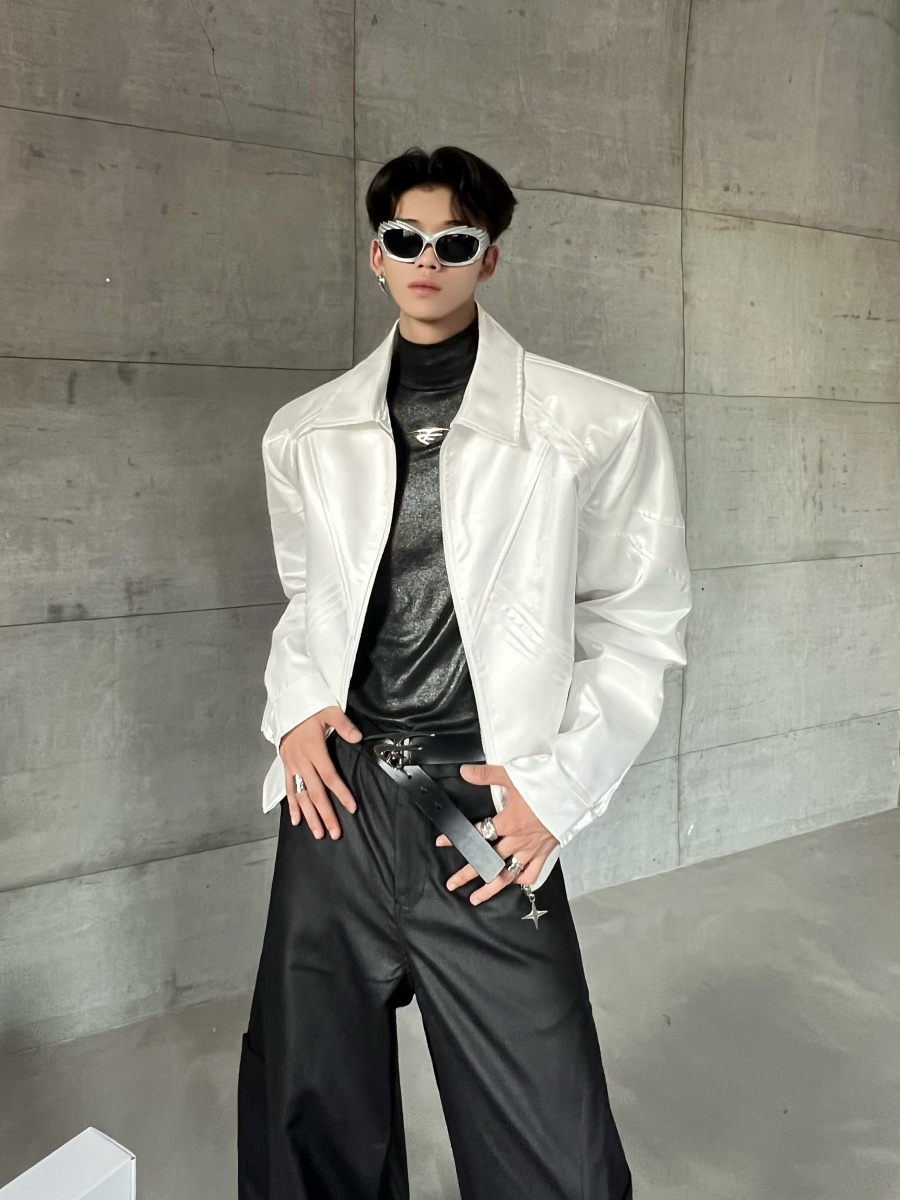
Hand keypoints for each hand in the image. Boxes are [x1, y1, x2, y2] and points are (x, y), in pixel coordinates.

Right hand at [279, 706, 361, 838]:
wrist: (286, 705)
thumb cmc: (310, 708)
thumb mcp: (329, 710)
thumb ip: (343, 724)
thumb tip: (357, 738)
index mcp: (313, 749)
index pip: (329, 776)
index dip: (340, 793)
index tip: (351, 808)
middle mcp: (301, 761)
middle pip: (315, 792)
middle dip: (325, 814)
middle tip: (334, 833)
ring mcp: (292, 765)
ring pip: (301, 795)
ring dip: (309, 815)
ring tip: (318, 833)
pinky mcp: (285, 765)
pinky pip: (288, 789)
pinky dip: (292, 805)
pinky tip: (296, 820)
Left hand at [435, 763, 559, 903]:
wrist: (573, 792)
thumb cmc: (545, 784)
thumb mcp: (512, 776)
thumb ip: (486, 775)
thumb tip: (464, 772)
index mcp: (508, 822)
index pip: (477, 834)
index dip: (458, 839)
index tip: (442, 843)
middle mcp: (518, 840)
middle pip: (488, 860)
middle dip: (468, 872)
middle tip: (452, 883)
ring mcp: (532, 849)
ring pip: (508, 874)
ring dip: (491, 887)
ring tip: (476, 898)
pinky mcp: (545, 852)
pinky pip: (533, 873)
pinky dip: (523, 880)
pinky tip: (515, 884)